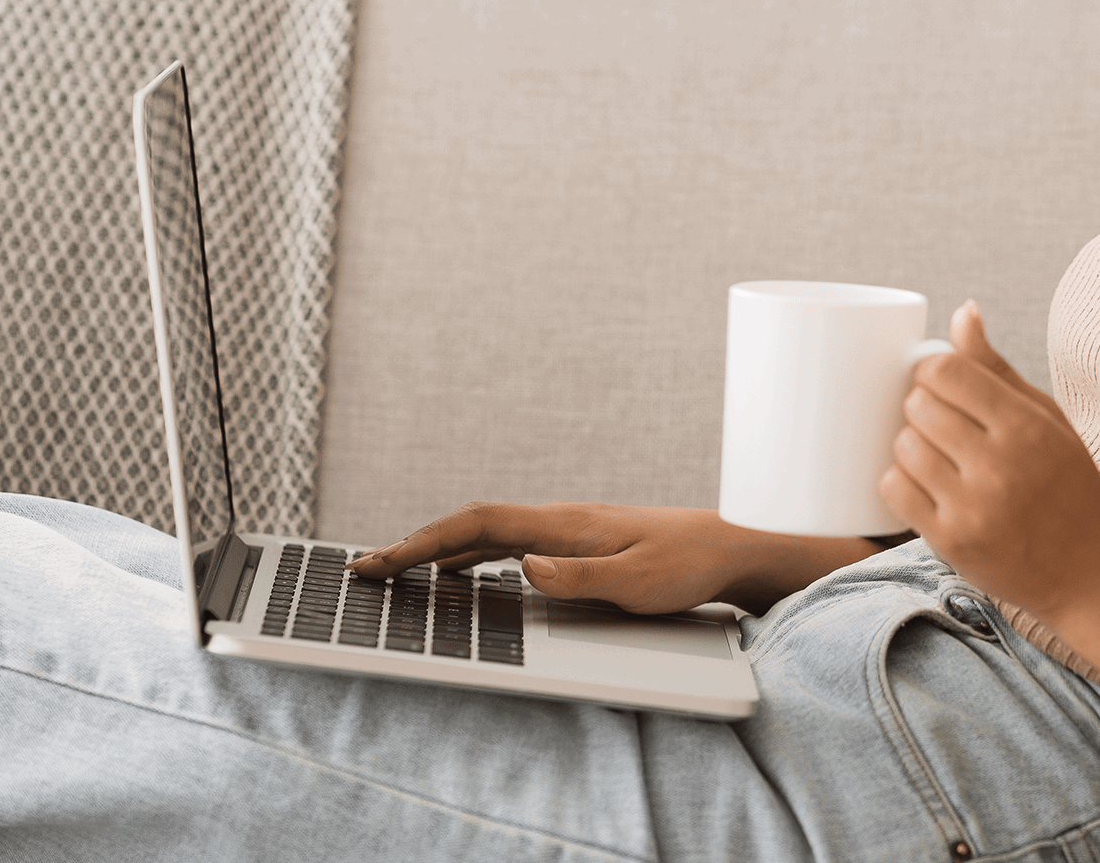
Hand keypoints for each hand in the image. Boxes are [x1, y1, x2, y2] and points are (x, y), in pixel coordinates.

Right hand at [343, 501, 872, 615]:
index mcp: (564, 523)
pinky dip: (471, 555)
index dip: (423, 540)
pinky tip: (461, 576)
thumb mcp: (637, 581)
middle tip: (367, 569)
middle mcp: (559, 518)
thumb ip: (578, 575)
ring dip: (439, 549)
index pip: (477, 525)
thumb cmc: (689, 566)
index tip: (381, 560)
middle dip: (414, 544)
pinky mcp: (578, 542)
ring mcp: (567, 528)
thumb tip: (522, 565)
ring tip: (398, 572)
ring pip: (486, 531)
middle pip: (470, 524)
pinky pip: (508, 543)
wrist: (732, 548)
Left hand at [879, 300, 1099, 620]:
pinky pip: (895, 490)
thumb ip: (998, 368)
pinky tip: (922, 482)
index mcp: (1026, 426)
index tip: (938, 383)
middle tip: (939, 423)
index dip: (931, 371)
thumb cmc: (1069, 485)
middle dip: (920, 407)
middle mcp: (1000, 465)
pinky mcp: (951, 542)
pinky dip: (900, 481)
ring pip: (903, 446)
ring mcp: (973, 506)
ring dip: (910, 444)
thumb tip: (962, 310)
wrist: (1090, 571)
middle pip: (919, 405)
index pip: (947, 371)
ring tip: (935, 454)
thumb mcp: (1047, 419)